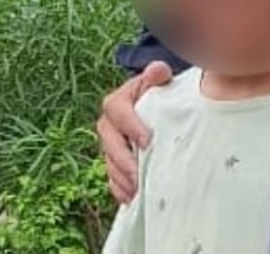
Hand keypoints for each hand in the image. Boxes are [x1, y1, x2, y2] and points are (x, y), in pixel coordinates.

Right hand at [96, 61, 172, 202]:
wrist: (160, 110)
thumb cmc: (160, 94)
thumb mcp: (160, 81)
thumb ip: (158, 75)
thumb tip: (158, 71)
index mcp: (119, 101)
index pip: (116, 109)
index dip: (129, 124)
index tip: (146, 140)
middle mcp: (109, 124)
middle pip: (109, 142)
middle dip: (124, 159)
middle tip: (140, 173)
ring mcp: (110, 146)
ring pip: (110, 163)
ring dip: (123, 178)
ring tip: (139, 188)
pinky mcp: (114, 164)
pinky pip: (112, 179)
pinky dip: (121, 190)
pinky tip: (134, 197)